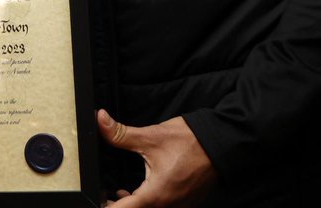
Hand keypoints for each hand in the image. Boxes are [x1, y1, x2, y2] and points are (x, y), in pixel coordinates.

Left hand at [98, 109, 215, 206]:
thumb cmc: (191, 142)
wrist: (223, 143)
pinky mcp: (186, 203)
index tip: (98, 198)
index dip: (106, 206)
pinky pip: (162, 207)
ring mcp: (178, 207)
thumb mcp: (151, 137)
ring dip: (133, 204)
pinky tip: (141, 189)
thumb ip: (121, 134)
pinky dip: (148, 202)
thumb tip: (101, 121)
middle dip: (117, 205)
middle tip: (105, 194)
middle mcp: (167, 207)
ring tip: (119, 192)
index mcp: (155, 196)